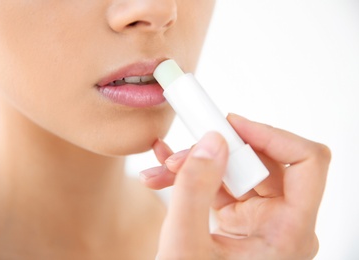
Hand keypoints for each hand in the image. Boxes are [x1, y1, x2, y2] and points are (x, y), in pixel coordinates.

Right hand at [140, 114, 330, 258]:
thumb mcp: (185, 245)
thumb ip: (194, 189)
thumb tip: (211, 142)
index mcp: (288, 233)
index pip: (307, 163)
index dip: (272, 135)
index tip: (231, 125)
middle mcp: (282, 223)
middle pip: (263, 162)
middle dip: (216, 152)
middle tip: (182, 152)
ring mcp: (261, 221)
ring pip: (238, 170)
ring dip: (198, 164)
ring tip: (162, 168)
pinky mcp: (241, 220)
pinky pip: (223, 184)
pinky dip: (196, 176)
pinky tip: (166, 173)